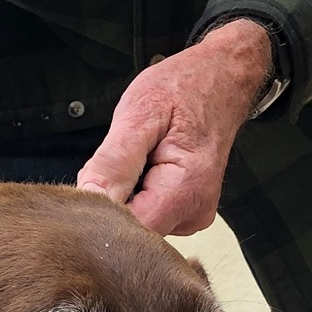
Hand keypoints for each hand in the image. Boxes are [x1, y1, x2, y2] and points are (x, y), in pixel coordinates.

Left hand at [76, 20, 270, 234]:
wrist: (220, 81)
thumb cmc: (184, 89)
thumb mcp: (140, 113)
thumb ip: (115, 161)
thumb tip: (90, 198)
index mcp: (186, 190)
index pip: (129, 229)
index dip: (104, 210)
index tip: (99, 178)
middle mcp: (194, 212)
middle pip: (133, 230)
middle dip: (114, 200)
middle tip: (122, 159)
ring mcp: (192, 216)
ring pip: (138, 224)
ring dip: (125, 196)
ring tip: (139, 159)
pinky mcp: (186, 213)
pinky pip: (148, 215)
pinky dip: (137, 195)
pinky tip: (145, 170)